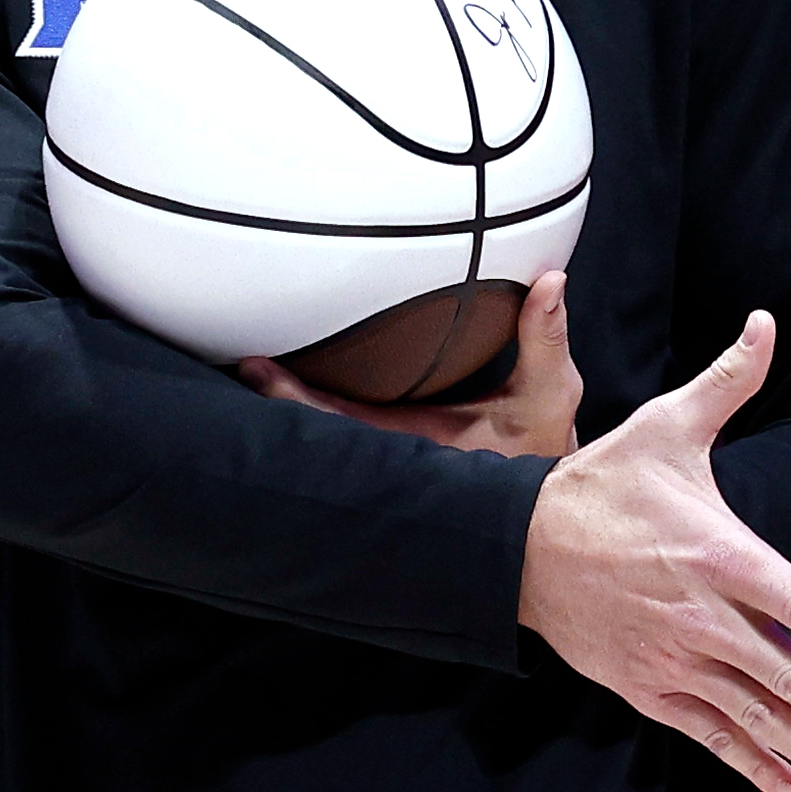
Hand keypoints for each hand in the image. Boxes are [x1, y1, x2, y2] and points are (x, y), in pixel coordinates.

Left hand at [245, 268, 577, 457]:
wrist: (542, 512)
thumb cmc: (543, 454)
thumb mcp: (550, 396)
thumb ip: (545, 339)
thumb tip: (551, 279)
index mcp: (414, 448)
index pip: (337, 422)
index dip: (293, 397)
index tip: (258, 366)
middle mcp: (391, 460)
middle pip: (316, 431)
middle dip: (277, 400)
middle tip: (239, 364)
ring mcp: (389, 462)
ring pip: (326, 436)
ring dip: (292, 407)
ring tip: (254, 372)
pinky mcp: (396, 459)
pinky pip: (345, 434)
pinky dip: (317, 414)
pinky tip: (297, 391)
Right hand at [513, 310, 790, 791]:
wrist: (517, 543)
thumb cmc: (604, 481)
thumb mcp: (664, 426)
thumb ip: (728, 382)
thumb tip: (767, 321)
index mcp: (716, 553)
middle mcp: (697, 615)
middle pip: (782, 676)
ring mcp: (670, 659)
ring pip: (750, 716)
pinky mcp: (646, 689)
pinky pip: (708, 736)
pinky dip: (750, 766)